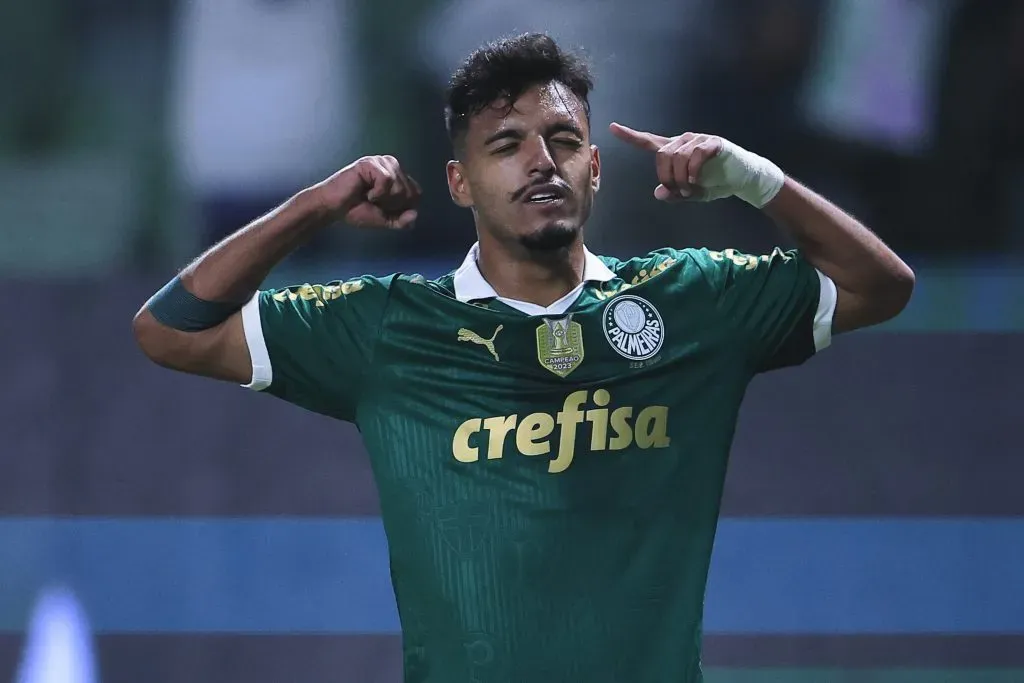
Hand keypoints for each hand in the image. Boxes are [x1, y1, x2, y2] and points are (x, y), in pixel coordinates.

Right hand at [313, 155, 421, 228]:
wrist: (333, 208)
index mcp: (398, 176)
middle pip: (409, 192)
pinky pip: (386, 180)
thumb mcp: (385, 219)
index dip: (402, 208)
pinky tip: (365, 192)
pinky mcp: (370, 163)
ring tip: (369, 196)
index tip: (384, 208)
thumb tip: (415, 215)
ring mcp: (381, 162)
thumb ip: (402, 221)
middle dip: (392, 205)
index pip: (416, 193)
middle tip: (374, 202)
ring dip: (384, 199)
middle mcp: (392, 165)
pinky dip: (377, 193)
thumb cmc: (356, 210)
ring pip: (399, 186)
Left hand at [609, 123, 784, 207]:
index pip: (648, 141)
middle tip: (679, 192)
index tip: (612, 128)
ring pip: (677, 157)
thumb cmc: (715, 183)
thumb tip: (659, 192)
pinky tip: (697, 182)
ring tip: (691, 190)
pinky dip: (693, 172)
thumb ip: (674, 193)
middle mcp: (684, 141)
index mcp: (675, 150)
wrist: (742, 179)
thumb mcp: (691, 193)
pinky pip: (694, 155)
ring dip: (681, 179)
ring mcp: (698, 140)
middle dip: (667, 177)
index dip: (630, 136)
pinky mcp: (712, 143)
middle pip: (661, 155)